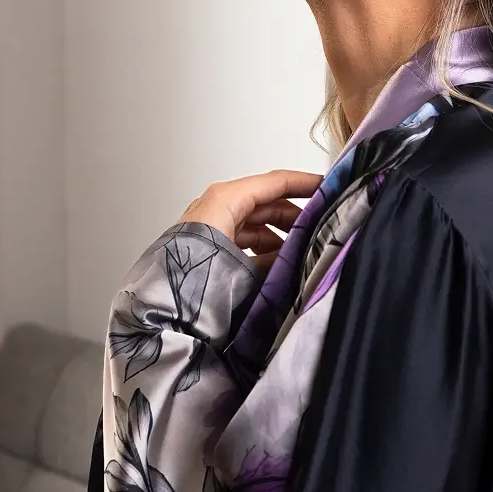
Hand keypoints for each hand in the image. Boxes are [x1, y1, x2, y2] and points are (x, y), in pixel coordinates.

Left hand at [179, 169, 323, 269]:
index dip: (305, 183)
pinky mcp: (206, 244)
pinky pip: (243, 237)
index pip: (275, 182)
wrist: (164, 309)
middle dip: (296, 214)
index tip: (328, 187)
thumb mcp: (247, 264)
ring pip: (256, 221)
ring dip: (280, 234)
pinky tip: (278, 264)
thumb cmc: (194, 279)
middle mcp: (216, 206)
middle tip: (321, 226)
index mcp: (225, 200)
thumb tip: (302, 257)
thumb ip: (279, 257)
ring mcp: (210, 225)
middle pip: (266, 202)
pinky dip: (263, 247)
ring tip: (302, 251)